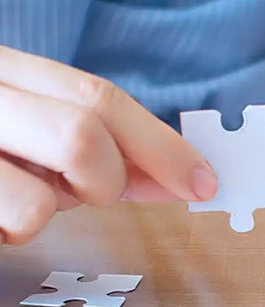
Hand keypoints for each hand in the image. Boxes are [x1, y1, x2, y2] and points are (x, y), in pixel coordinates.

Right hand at [0, 45, 216, 243]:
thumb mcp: (38, 133)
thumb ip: (104, 148)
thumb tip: (180, 179)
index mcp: (7, 72)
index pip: (99, 97)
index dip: (162, 144)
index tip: (202, 181)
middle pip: (81, 135)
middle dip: (108, 181)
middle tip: (89, 192)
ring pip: (39, 202)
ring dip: (45, 212)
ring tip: (14, 196)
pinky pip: (10, 227)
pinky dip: (10, 234)